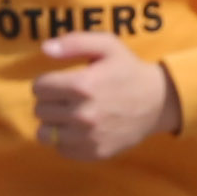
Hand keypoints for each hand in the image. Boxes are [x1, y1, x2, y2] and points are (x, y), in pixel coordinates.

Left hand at [28, 33, 182, 161]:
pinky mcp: (93, 153)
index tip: (58, 82)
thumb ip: (74, 42)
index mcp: (82, 85)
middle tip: (66, 98)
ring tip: (68, 114)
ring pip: (45, 133)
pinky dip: (65, 140)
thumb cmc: (128, 70)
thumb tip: (45, 49)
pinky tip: (79, 129)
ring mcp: (88, 137)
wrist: (157, 102)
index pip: (39, 88)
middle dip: (50, 102)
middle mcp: (83, 114)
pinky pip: (61, 149)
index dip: (46, 82)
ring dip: (53, 123)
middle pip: (40, 110)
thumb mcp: (107, 46)